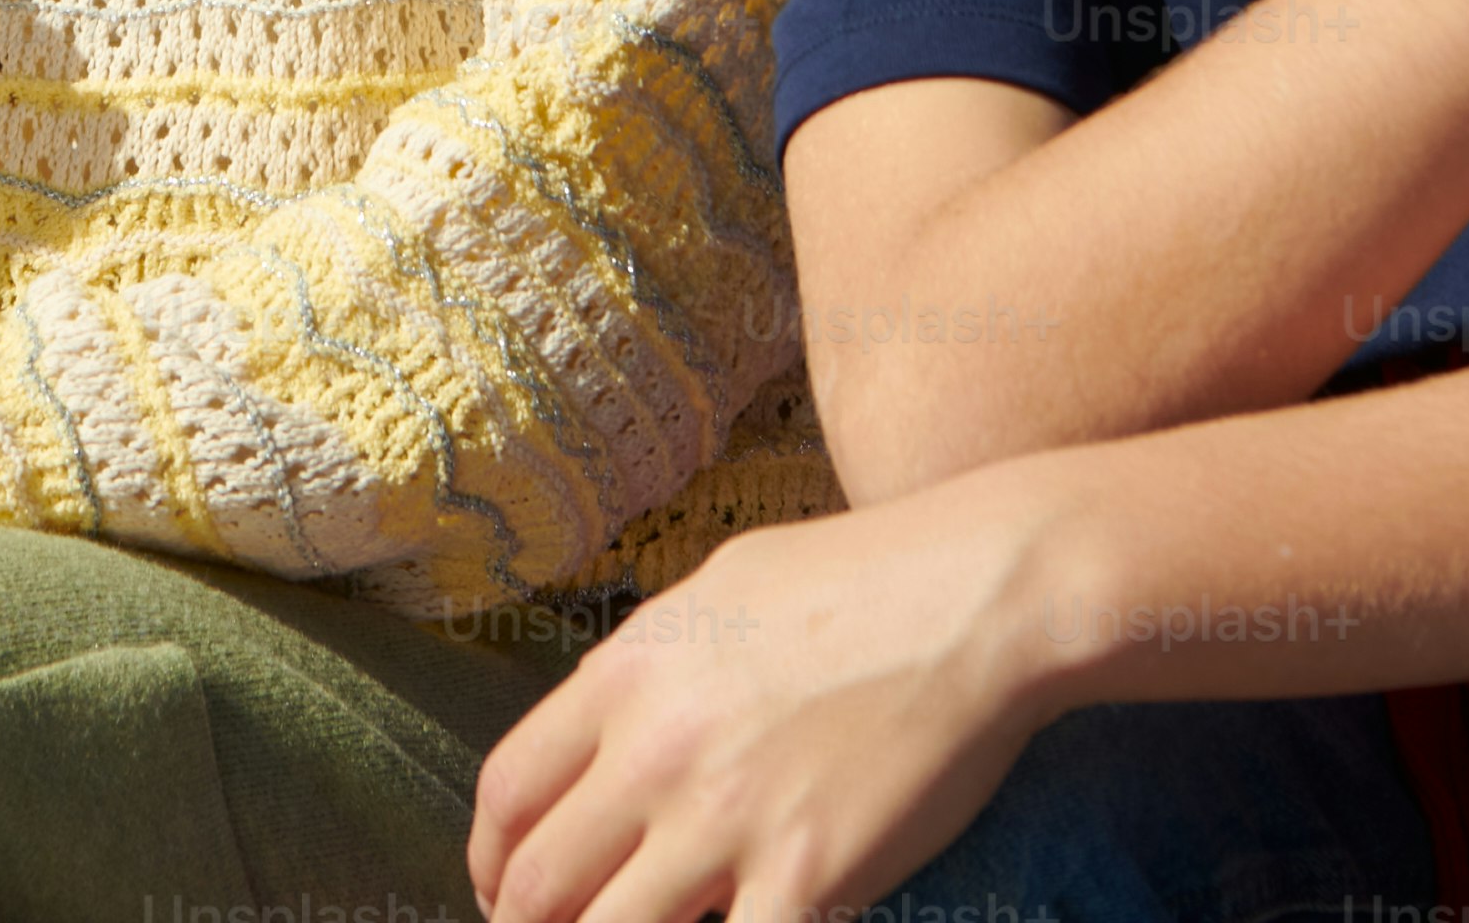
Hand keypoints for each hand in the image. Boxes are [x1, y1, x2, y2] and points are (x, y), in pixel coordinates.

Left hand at [466, 486, 1074, 922]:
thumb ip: (648, 670)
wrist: (978, 594)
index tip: (503, 889)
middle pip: (539, 886)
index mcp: (626, 678)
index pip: (507, 794)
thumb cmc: (860, 578)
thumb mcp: (717, 592)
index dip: (490, 861)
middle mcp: (658, 754)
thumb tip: (606, 732)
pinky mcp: (809, 874)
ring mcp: (730, 820)